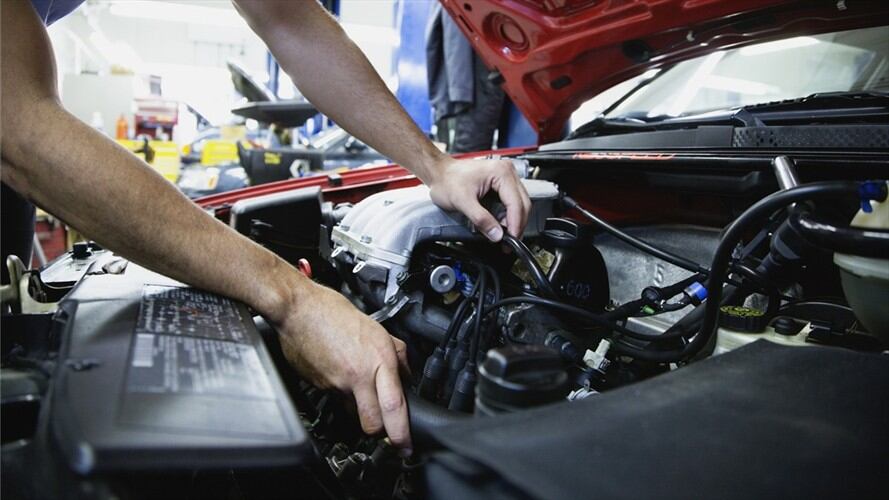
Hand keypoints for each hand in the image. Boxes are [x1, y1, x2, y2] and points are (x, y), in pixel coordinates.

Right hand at [274, 279, 412, 454]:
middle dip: (379, 431)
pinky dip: (343, 394)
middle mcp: (359, 375)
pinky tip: (341, 374)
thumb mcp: (377, 329)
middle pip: (372, 424)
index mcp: (377, 359)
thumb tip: (407, 376)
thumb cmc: (334, 313)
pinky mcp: (320, 386)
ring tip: (360, 386)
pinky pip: (338, 400)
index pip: (393, 406)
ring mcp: (337, 383)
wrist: (297, 309)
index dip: (401, 433)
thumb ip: (396, 355)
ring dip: (361, 408)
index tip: (406, 446)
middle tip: (386, 427)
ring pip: (354, 412)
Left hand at [426, 157, 531, 240]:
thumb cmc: (447, 179)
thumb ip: (481, 219)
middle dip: (517, 225)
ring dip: (514, 221)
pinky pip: (512, 202)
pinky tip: (502, 226)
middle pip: (523, 204)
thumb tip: (497, 235)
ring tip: (505, 236)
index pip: (516, 203)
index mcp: (501, 173)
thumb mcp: (463, 202)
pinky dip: (509, 216)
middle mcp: (507, 172)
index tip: (512, 239)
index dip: (515, 224)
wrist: (440, 172)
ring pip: (520, 204)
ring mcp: (506, 177)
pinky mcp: (502, 184)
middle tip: (510, 242)